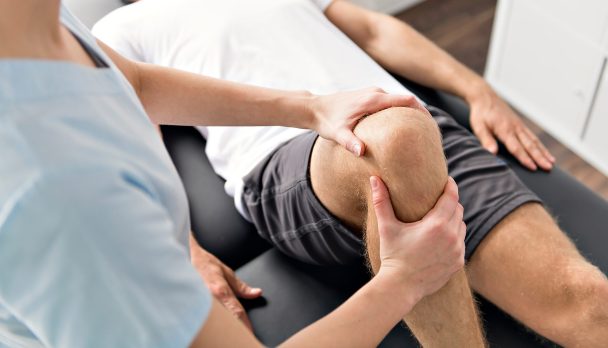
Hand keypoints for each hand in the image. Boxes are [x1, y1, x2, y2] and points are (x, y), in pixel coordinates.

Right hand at [190, 237, 261, 330]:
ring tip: (226, 332)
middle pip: (226, 321)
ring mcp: (199, 304)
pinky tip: (209, 325)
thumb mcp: (225, 272)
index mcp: (220, 291)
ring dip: (221, 327)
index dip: (246, 326)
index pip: (237, 312)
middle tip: (240, 334)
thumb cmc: (202, 264)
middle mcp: (209, 300)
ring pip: (214, 322)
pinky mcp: (190, 307)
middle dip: (234, 328)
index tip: (250, 334)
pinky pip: (201, 319)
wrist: (179, 257)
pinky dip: (208, 323)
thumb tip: (256, 293)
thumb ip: (241, 286)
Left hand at [310, 87, 424, 156]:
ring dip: (409, 113)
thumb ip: (350, 142)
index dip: (422, 111)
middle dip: (419, 114)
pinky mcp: (369, 97)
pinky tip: (401, 128)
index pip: (406, 100)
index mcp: (373, 99)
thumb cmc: (326, 121)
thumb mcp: (337, 134)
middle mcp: (375, 92)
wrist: (313, 108)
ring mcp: (372, 93)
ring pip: (398, 102)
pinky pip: (390, 103)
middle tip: (431, 133)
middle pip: (406, 100)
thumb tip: (362, 152)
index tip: (433, 125)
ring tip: (420, 132)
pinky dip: (399, 113)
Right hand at [370, 176, 464, 300]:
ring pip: (462, 226)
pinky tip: (443, 238)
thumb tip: (374, 178)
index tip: (447, 180)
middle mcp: (451, 236)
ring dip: (454, 220)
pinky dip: (455, 237)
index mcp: (436, 225)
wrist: (400, 286)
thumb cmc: (392, 255)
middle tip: (440, 199)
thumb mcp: (386, 227)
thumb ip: (381, 201)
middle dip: (451, 202)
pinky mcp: (458, 263)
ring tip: (442, 217)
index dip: (451, 186)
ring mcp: (457, 251)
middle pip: (458, 210)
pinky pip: (461, 243)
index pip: (451, 198)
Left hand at [468, 88, 554, 170]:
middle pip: (530, 145)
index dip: (525, 158)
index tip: (533, 168)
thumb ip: (486, 140)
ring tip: (552, 163)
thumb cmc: (480, 113)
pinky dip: (540, 145)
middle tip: (549, 168)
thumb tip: (492, 153)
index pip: (516, 147)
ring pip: (534, 141)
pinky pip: (532, 136)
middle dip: (540, 157)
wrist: (485, 97)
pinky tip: (545, 152)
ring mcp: (519, 126)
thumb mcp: (478, 127)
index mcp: (505, 130)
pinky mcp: (520, 124)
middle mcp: (515, 128)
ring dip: (543, 152)